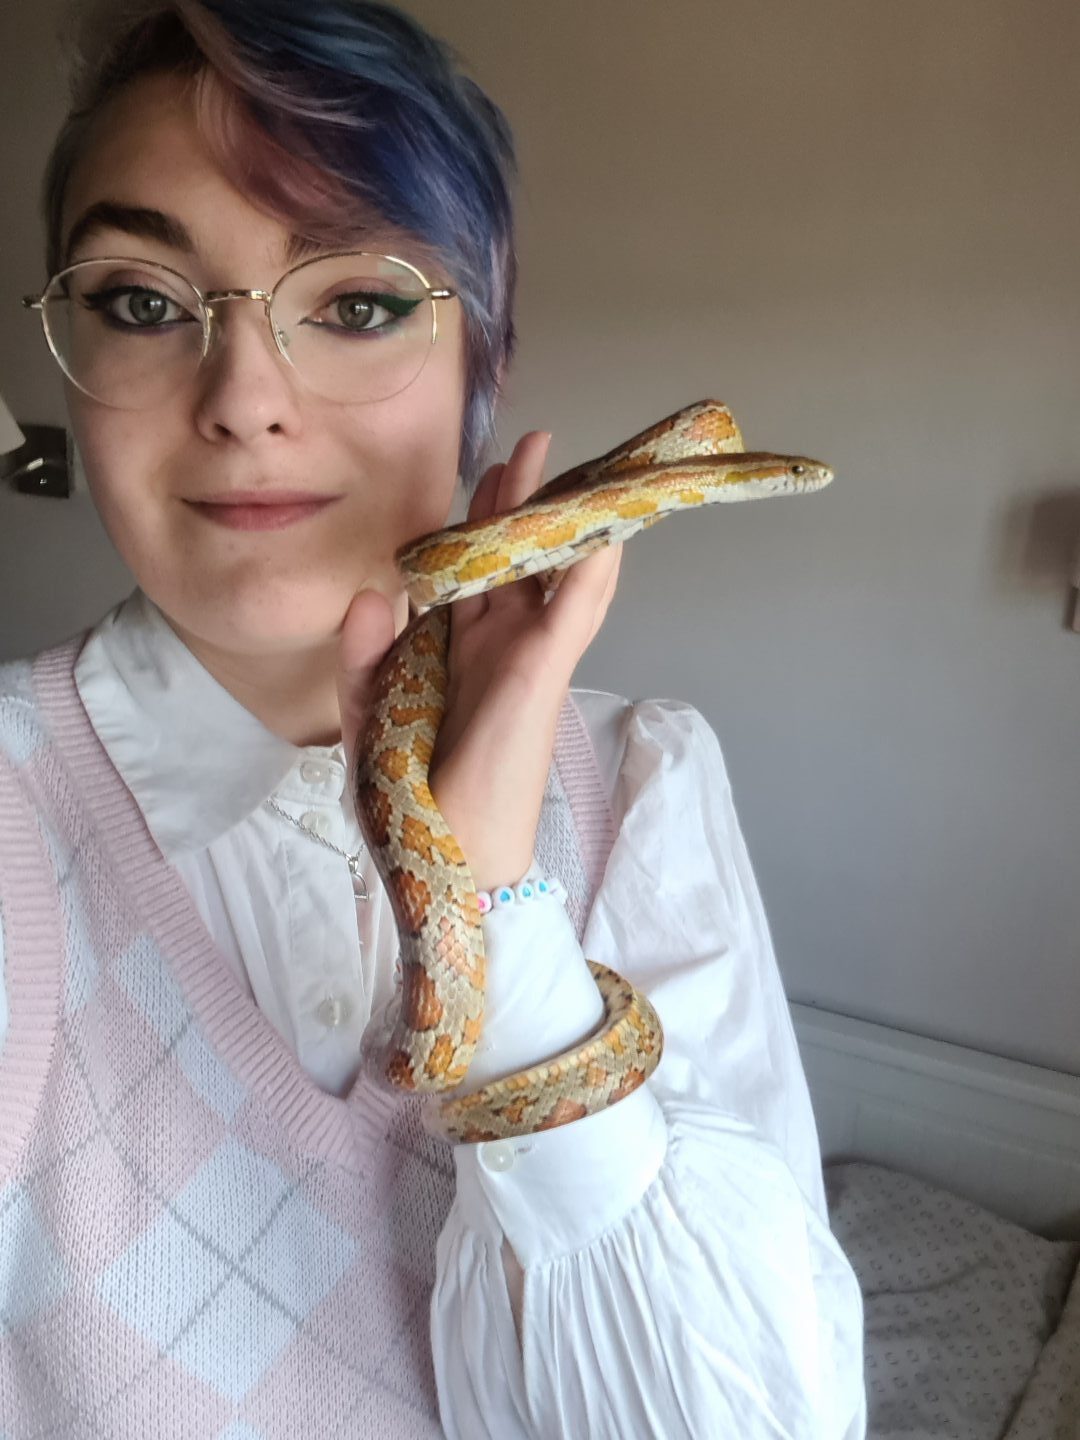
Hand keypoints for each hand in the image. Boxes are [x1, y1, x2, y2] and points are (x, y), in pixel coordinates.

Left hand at [338, 431, 620, 890]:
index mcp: (462, 649)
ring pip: (556, 575)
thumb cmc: (412, 796)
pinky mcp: (540, 678)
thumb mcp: (368, 714)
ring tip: (578, 471)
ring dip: (567, 523)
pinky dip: (588, 573)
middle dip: (526, 500)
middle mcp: (500, 645)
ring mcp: (527, 658)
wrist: (445, 858)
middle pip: (520, 557)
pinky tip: (603, 532)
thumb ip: (361, 655)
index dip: (483, 518)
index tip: (487, 470)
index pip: (476, 569)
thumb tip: (371, 593)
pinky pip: (570, 616)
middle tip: (534, 445)